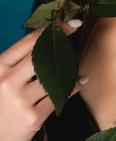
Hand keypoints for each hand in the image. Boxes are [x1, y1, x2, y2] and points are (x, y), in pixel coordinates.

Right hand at [0, 19, 87, 140]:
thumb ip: (16, 62)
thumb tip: (44, 41)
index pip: (29, 42)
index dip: (52, 30)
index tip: (69, 23)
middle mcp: (9, 82)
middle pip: (43, 54)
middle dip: (62, 41)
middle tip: (74, 32)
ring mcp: (22, 100)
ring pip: (55, 75)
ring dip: (69, 66)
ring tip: (75, 61)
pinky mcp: (33, 117)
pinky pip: (60, 96)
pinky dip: (74, 86)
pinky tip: (80, 80)